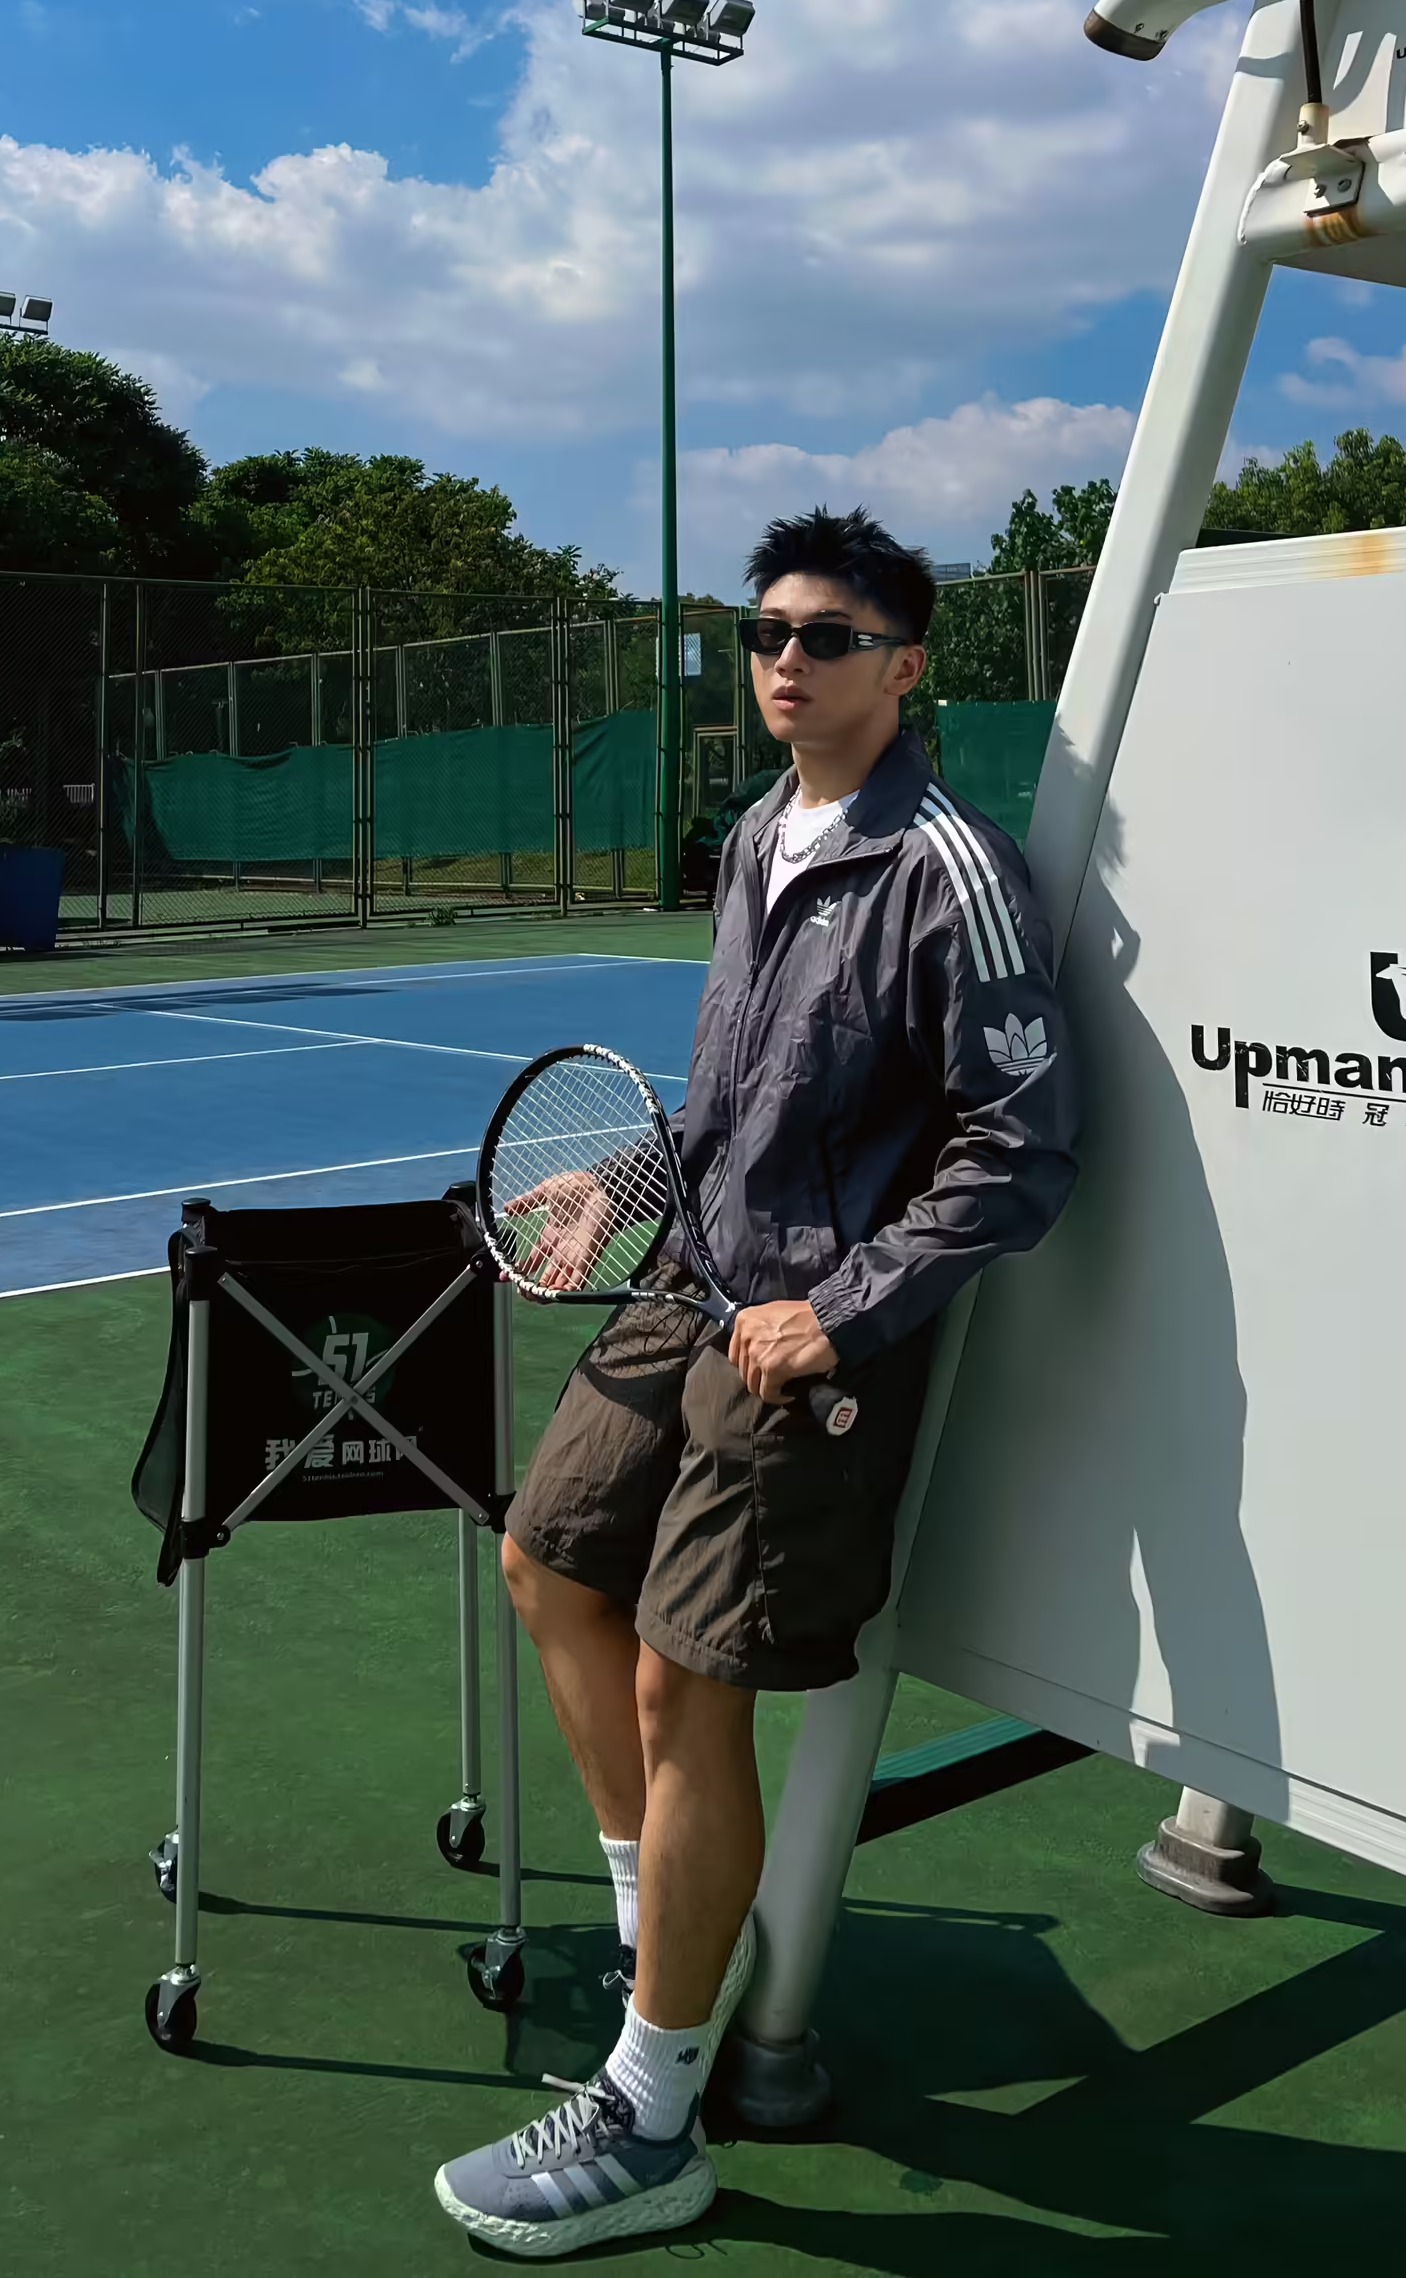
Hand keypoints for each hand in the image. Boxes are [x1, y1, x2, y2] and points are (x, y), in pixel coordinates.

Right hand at [503, 1171, 612, 1290]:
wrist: (597, 1183)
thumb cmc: (575, 1186)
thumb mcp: (545, 1192)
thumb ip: (526, 1202)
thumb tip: (507, 1208)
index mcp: (551, 1237)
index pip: (533, 1262)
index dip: (520, 1271)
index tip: (505, 1277)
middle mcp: (562, 1251)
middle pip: (547, 1279)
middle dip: (534, 1288)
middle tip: (522, 1291)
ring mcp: (574, 1255)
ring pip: (561, 1284)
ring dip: (548, 1294)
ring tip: (534, 1297)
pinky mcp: (587, 1257)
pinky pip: (578, 1280)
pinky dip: (567, 1291)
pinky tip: (555, 1296)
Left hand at [728, 1301, 838, 1405]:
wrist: (827, 1322)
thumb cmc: (807, 1316)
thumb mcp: (773, 1313)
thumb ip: (759, 1329)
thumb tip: (756, 1348)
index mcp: (744, 1321)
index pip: (735, 1354)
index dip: (749, 1364)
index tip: (762, 1368)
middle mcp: (746, 1337)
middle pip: (744, 1371)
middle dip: (759, 1377)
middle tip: (774, 1379)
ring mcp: (757, 1354)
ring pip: (753, 1385)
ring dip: (768, 1388)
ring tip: (782, 1387)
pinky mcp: (771, 1370)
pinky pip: (768, 1393)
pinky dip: (778, 1397)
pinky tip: (789, 1394)